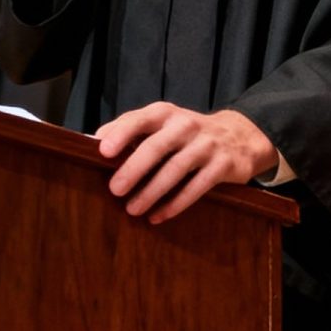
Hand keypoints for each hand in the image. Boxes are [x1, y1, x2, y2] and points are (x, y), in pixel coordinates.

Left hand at [96, 102, 280, 224]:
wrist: (240, 137)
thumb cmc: (187, 135)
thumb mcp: (162, 125)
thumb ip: (131, 131)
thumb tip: (90, 144)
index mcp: (166, 114)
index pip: (140, 119)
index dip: (122, 133)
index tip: (102, 151)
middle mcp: (186, 125)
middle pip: (157, 146)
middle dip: (134, 168)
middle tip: (115, 189)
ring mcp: (207, 145)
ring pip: (177, 169)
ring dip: (152, 191)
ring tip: (133, 210)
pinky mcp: (223, 165)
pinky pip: (198, 186)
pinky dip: (176, 203)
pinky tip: (159, 216)